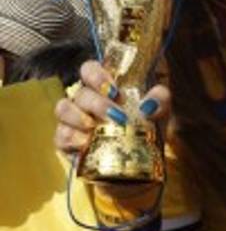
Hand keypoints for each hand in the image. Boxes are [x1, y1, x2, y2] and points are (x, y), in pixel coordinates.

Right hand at [54, 59, 170, 190]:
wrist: (142, 161)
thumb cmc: (148, 125)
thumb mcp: (160, 109)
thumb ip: (160, 99)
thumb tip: (150, 104)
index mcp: (106, 85)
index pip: (90, 69)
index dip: (96, 75)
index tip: (113, 90)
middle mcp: (87, 99)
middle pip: (80, 92)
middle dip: (97, 103)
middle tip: (116, 116)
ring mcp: (74, 120)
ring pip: (63, 109)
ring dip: (79, 117)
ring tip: (97, 128)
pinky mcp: (68, 142)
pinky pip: (61, 135)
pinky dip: (72, 138)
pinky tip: (86, 143)